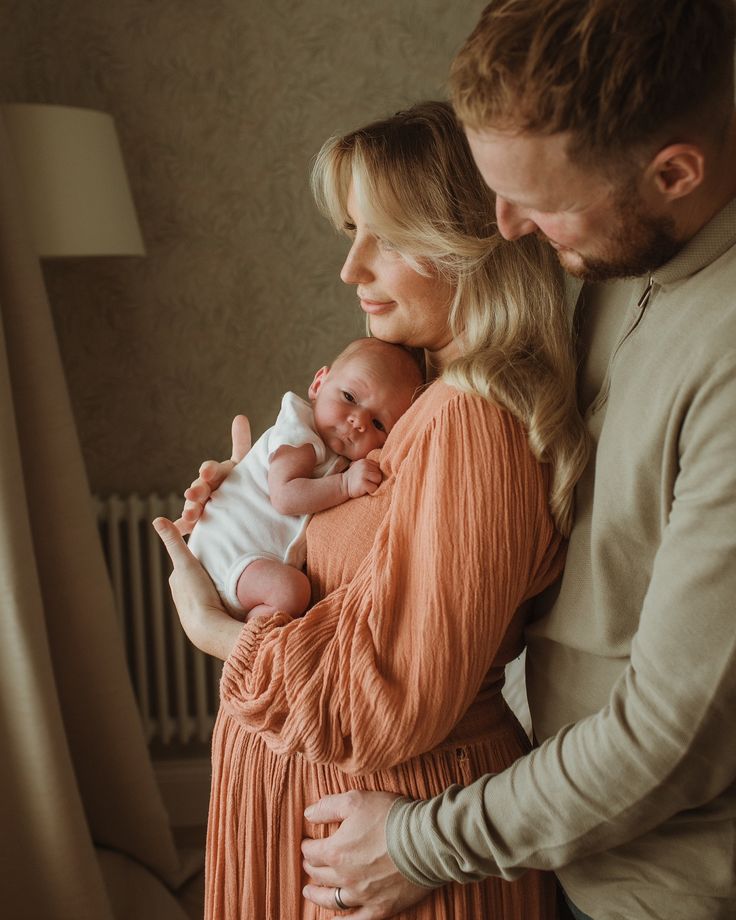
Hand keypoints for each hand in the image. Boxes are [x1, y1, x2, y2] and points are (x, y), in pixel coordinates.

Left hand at [153, 516, 243, 659]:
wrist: (208, 628)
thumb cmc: (196, 594)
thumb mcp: (185, 562)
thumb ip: (174, 542)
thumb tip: (157, 519)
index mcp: (176, 581)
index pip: (188, 559)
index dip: (199, 550)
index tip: (213, 542)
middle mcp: (182, 594)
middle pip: (197, 573)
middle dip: (208, 566)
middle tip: (225, 557)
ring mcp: (194, 606)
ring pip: (206, 587)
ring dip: (216, 581)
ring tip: (230, 575)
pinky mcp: (208, 616)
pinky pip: (214, 599)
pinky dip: (220, 594)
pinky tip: (231, 594)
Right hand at [175, 414, 251, 533]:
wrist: (246, 505)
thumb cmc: (244, 480)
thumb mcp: (246, 464)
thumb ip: (241, 443)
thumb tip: (239, 417)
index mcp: (219, 473)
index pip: (212, 469)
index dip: (209, 470)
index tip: (208, 472)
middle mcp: (208, 487)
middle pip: (201, 487)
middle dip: (198, 490)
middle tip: (196, 494)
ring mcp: (202, 503)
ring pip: (193, 505)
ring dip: (190, 509)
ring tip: (190, 515)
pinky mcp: (199, 520)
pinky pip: (188, 524)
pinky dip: (182, 527)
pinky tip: (180, 529)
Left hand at [301, 791, 430, 918]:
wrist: (425, 840)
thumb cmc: (390, 817)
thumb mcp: (355, 800)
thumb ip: (328, 807)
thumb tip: (308, 814)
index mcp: (335, 851)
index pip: (312, 851)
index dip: (307, 845)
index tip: (308, 842)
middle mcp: (344, 877)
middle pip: (319, 875)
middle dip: (311, 867)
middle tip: (310, 863)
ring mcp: (362, 895)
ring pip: (332, 900)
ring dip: (317, 895)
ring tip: (310, 892)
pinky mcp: (380, 907)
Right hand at [344, 459, 382, 498]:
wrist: (342, 485)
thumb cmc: (355, 478)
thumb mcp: (362, 468)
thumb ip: (371, 466)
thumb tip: (387, 469)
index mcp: (366, 461)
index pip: (379, 467)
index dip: (376, 474)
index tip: (369, 478)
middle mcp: (365, 465)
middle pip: (380, 474)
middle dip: (376, 480)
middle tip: (367, 483)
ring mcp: (363, 473)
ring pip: (378, 480)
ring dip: (374, 485)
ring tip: (366, 486)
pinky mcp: (362, 483)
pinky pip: (374, 488)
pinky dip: (371, 491)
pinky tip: (364, 490)